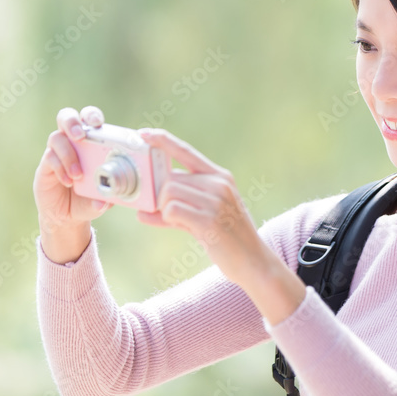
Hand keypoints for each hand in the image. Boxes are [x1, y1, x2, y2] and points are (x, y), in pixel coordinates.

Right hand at [33, 106, 112, 253]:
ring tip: (78, 175)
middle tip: (80, 136)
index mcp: (91, 142)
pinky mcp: (45, 165)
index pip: (89, 119)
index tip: (98, 123)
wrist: (68, 216)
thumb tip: (104, 201)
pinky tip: (69, 182)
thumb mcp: (102, 199)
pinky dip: (60, 168)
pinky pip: (49, 157)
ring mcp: (57, 152)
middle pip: (66, 117)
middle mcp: (72, 142)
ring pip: (56, 137)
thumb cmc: (89, 199)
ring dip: (68, 154)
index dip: (92, 116)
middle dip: (73, 122)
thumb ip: (106, 197)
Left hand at [135, 127, 268, 287]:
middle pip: (170, 178)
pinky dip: (166, 220)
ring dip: (164, 210)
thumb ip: (178, 206)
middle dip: (158, 195)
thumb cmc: (228, 238)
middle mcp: (218, 184)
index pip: (186, 151)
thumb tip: (143, 211)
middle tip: (162, 212)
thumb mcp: (207, 214)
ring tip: (180, 222)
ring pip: (167, 193)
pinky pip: (171, 211)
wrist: (253, 262)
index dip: (163, 140)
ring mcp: (215, 201)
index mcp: (220, 176)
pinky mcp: (209, 220)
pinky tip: (182, 227)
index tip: (145, 133)